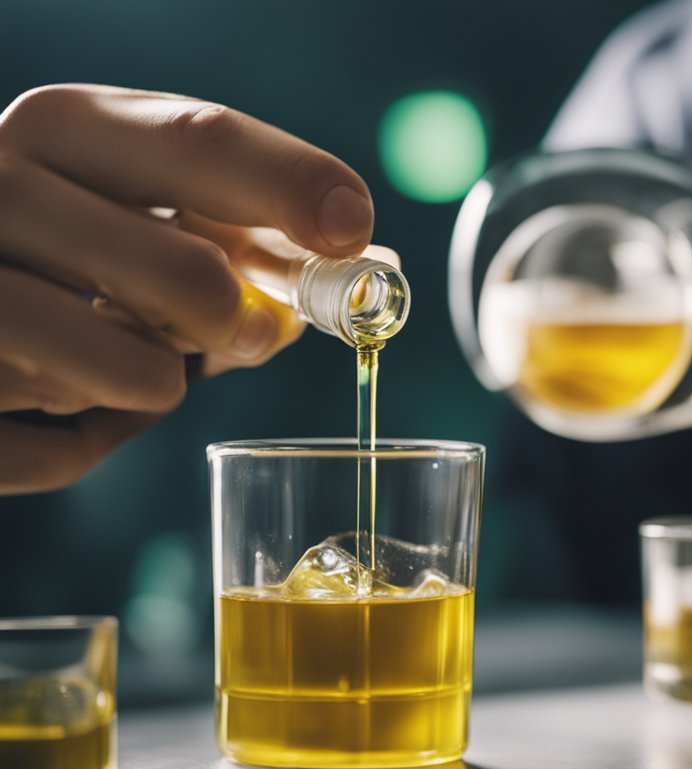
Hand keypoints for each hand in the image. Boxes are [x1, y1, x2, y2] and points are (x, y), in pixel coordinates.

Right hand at [0, 84, 374, 493]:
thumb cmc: (54, 255)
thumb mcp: (127, 214)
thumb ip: (233, 238)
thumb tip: (372, 268)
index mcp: (65, 129)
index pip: (201, 141)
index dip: (294, 187)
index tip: (354, 229)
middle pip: (189, 273)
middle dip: (241, 320)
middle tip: (246, 334)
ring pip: (140, 375)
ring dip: (154, 386)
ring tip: (111, 357)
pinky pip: (68, 450)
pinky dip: (86, 439)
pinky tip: (53, 393)